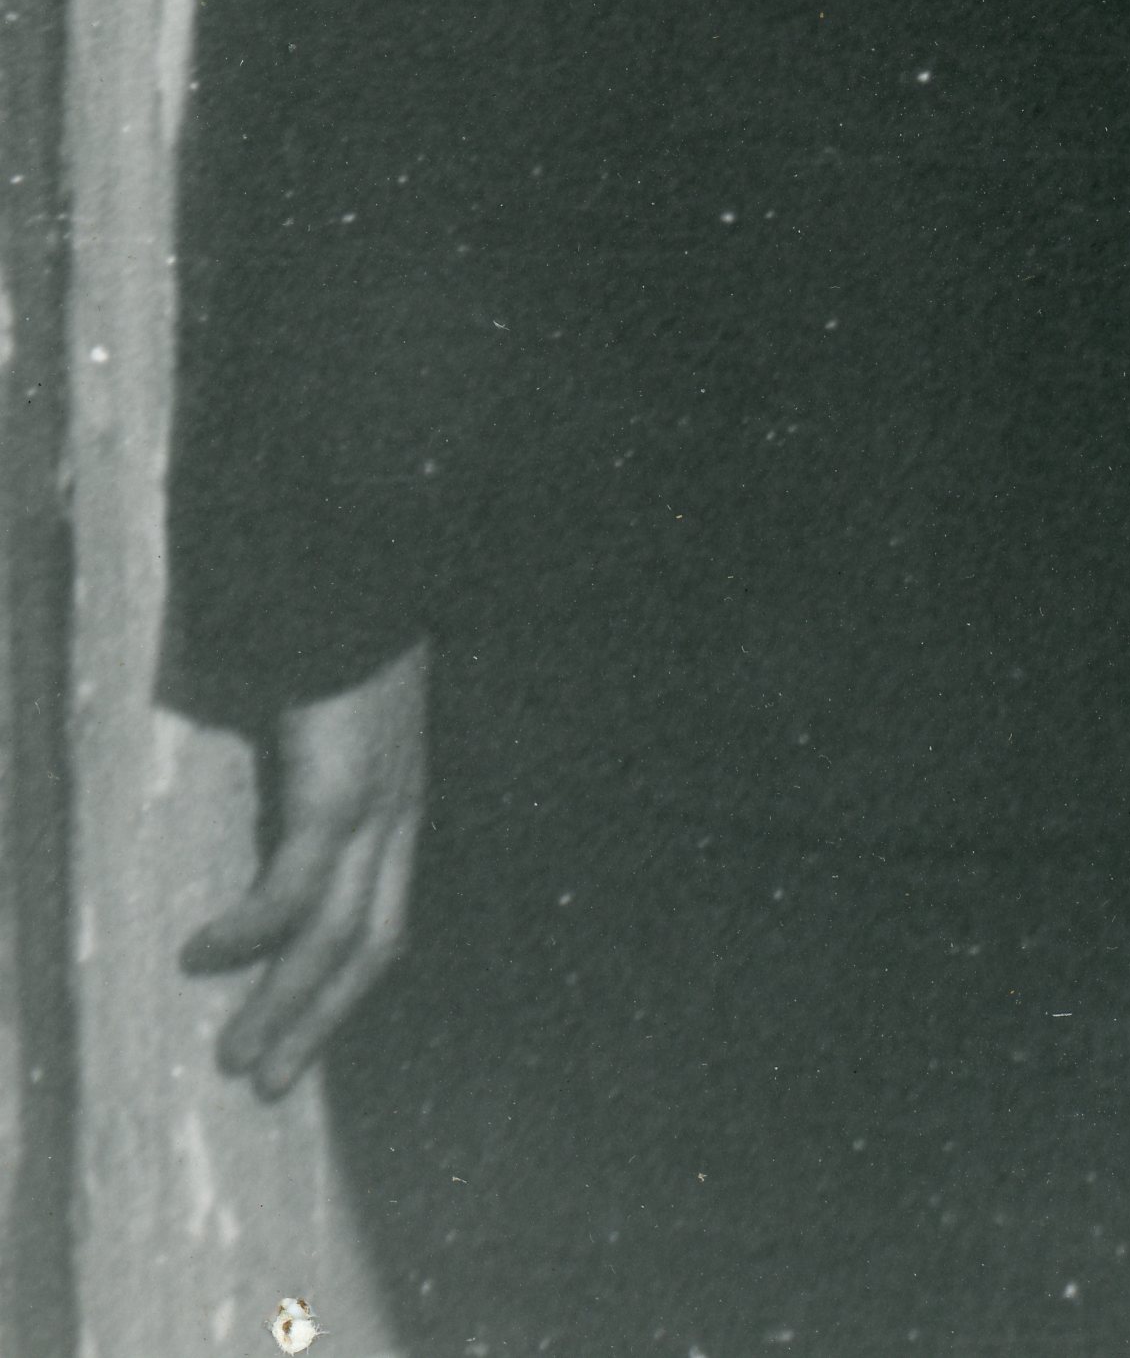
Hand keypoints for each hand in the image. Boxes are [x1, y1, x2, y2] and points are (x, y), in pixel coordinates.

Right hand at [184, 641, 425, 1095]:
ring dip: (285, 1002)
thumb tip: (240, 837)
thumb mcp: (320, 737)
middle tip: (264, 1081)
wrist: (356, 574)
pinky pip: (296, 881)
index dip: (343, 988)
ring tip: (236, 1054)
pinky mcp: (339, 787)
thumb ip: (297, 791)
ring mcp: (376, 803)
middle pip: (370, 945)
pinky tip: (205, 957)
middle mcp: (398, 815)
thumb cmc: (326, 649)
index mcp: (397, 809)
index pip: (383, 920)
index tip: (296, 1040)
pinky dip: (253, 929)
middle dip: (317, 1020)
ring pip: (337, 933)